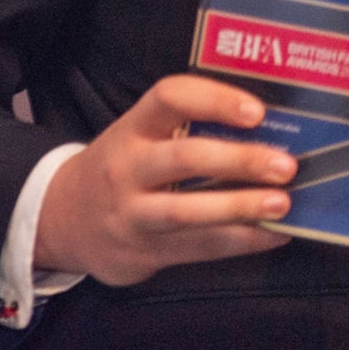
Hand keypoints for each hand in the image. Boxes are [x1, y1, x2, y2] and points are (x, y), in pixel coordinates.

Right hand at [33, 75, 296, 285]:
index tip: (257, 111)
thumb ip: (188, 129)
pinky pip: (198, 247)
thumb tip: (272, 128)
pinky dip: (242, 241)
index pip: (170, 98)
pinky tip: (275, 234)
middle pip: (185, 158)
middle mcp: (128, 168)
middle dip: (239, 160)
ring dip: (240, 207)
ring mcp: (132, 213)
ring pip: (187, 210)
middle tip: (285, 165)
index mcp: (133, 128)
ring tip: (282, 204)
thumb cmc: (123, 169)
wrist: (62, 222)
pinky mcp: (143, 252)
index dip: (215, 100)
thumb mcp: (138, 138)